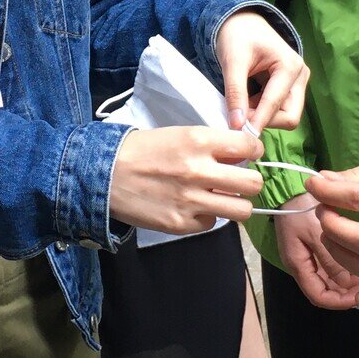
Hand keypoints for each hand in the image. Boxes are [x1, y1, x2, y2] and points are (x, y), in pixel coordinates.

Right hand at [109, 126, 263, 234]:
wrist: (104, 174)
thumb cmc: (142, 150)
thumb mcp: (179, 134)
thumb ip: (211, 145)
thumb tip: (240, 154)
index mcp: (199, 141)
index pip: (249, 147)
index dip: (254, 151)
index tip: (248, 155)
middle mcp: (199, 171)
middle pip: (253, 184)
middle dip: (250, 182)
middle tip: (238, 181)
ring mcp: (191, 201)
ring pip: (241, 210)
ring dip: (235, 204)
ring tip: (222, 198)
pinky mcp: (180, 223)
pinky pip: (212, 223)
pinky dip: (206, 216)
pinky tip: (192, 207)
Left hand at [216, 11, 307, 132]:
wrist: (240, 22)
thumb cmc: (237, 36)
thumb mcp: (232, 62)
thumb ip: (235, 93)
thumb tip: (237, 125)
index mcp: (290, 66)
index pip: (276, 104)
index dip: (259, 121)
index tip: (241, 136)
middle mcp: (300, 76)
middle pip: (289, 116)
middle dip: (265, 120)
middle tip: (240, 116)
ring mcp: (297, 83)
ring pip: (285, 116)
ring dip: (262, 116)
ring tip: (240, 104)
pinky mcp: (290, 88)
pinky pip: (278, 110)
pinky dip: (261, 111)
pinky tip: (246, 101)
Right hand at [275, 207, 358, 309]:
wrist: (289, 183)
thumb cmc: (301, 207)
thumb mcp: (316, 233)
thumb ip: (330, 261)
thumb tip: (347, 284)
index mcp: (297, 264)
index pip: (318, 297)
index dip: (339, 302)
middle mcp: (301, 265)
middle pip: (324, 291)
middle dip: (344, 294)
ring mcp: (307, 256)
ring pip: (328, 280)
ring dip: (345, 283)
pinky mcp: (313, 246)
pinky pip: (328, 266)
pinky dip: (342, 270)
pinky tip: (357, 264)